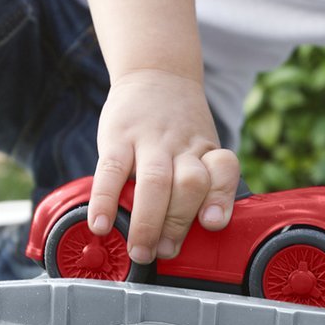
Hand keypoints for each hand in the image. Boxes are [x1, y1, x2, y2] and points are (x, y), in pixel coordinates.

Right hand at [88, 70, 240, 263]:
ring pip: (155, 182)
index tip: (212, 223)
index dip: (220, 197)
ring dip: (147, 222)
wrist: (155, 72)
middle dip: (178, 224)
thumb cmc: (180, 125)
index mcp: (206, 151)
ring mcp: (150, 140)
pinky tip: (101, 223)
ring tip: (139, 250)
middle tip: (166, 252)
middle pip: (189, 185)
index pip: (223, 171)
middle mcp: (182, 146)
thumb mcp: (201, 145)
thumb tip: (189, 235)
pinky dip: (106, 200)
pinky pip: (111, 170)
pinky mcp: (118, 136)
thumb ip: (200, 184)